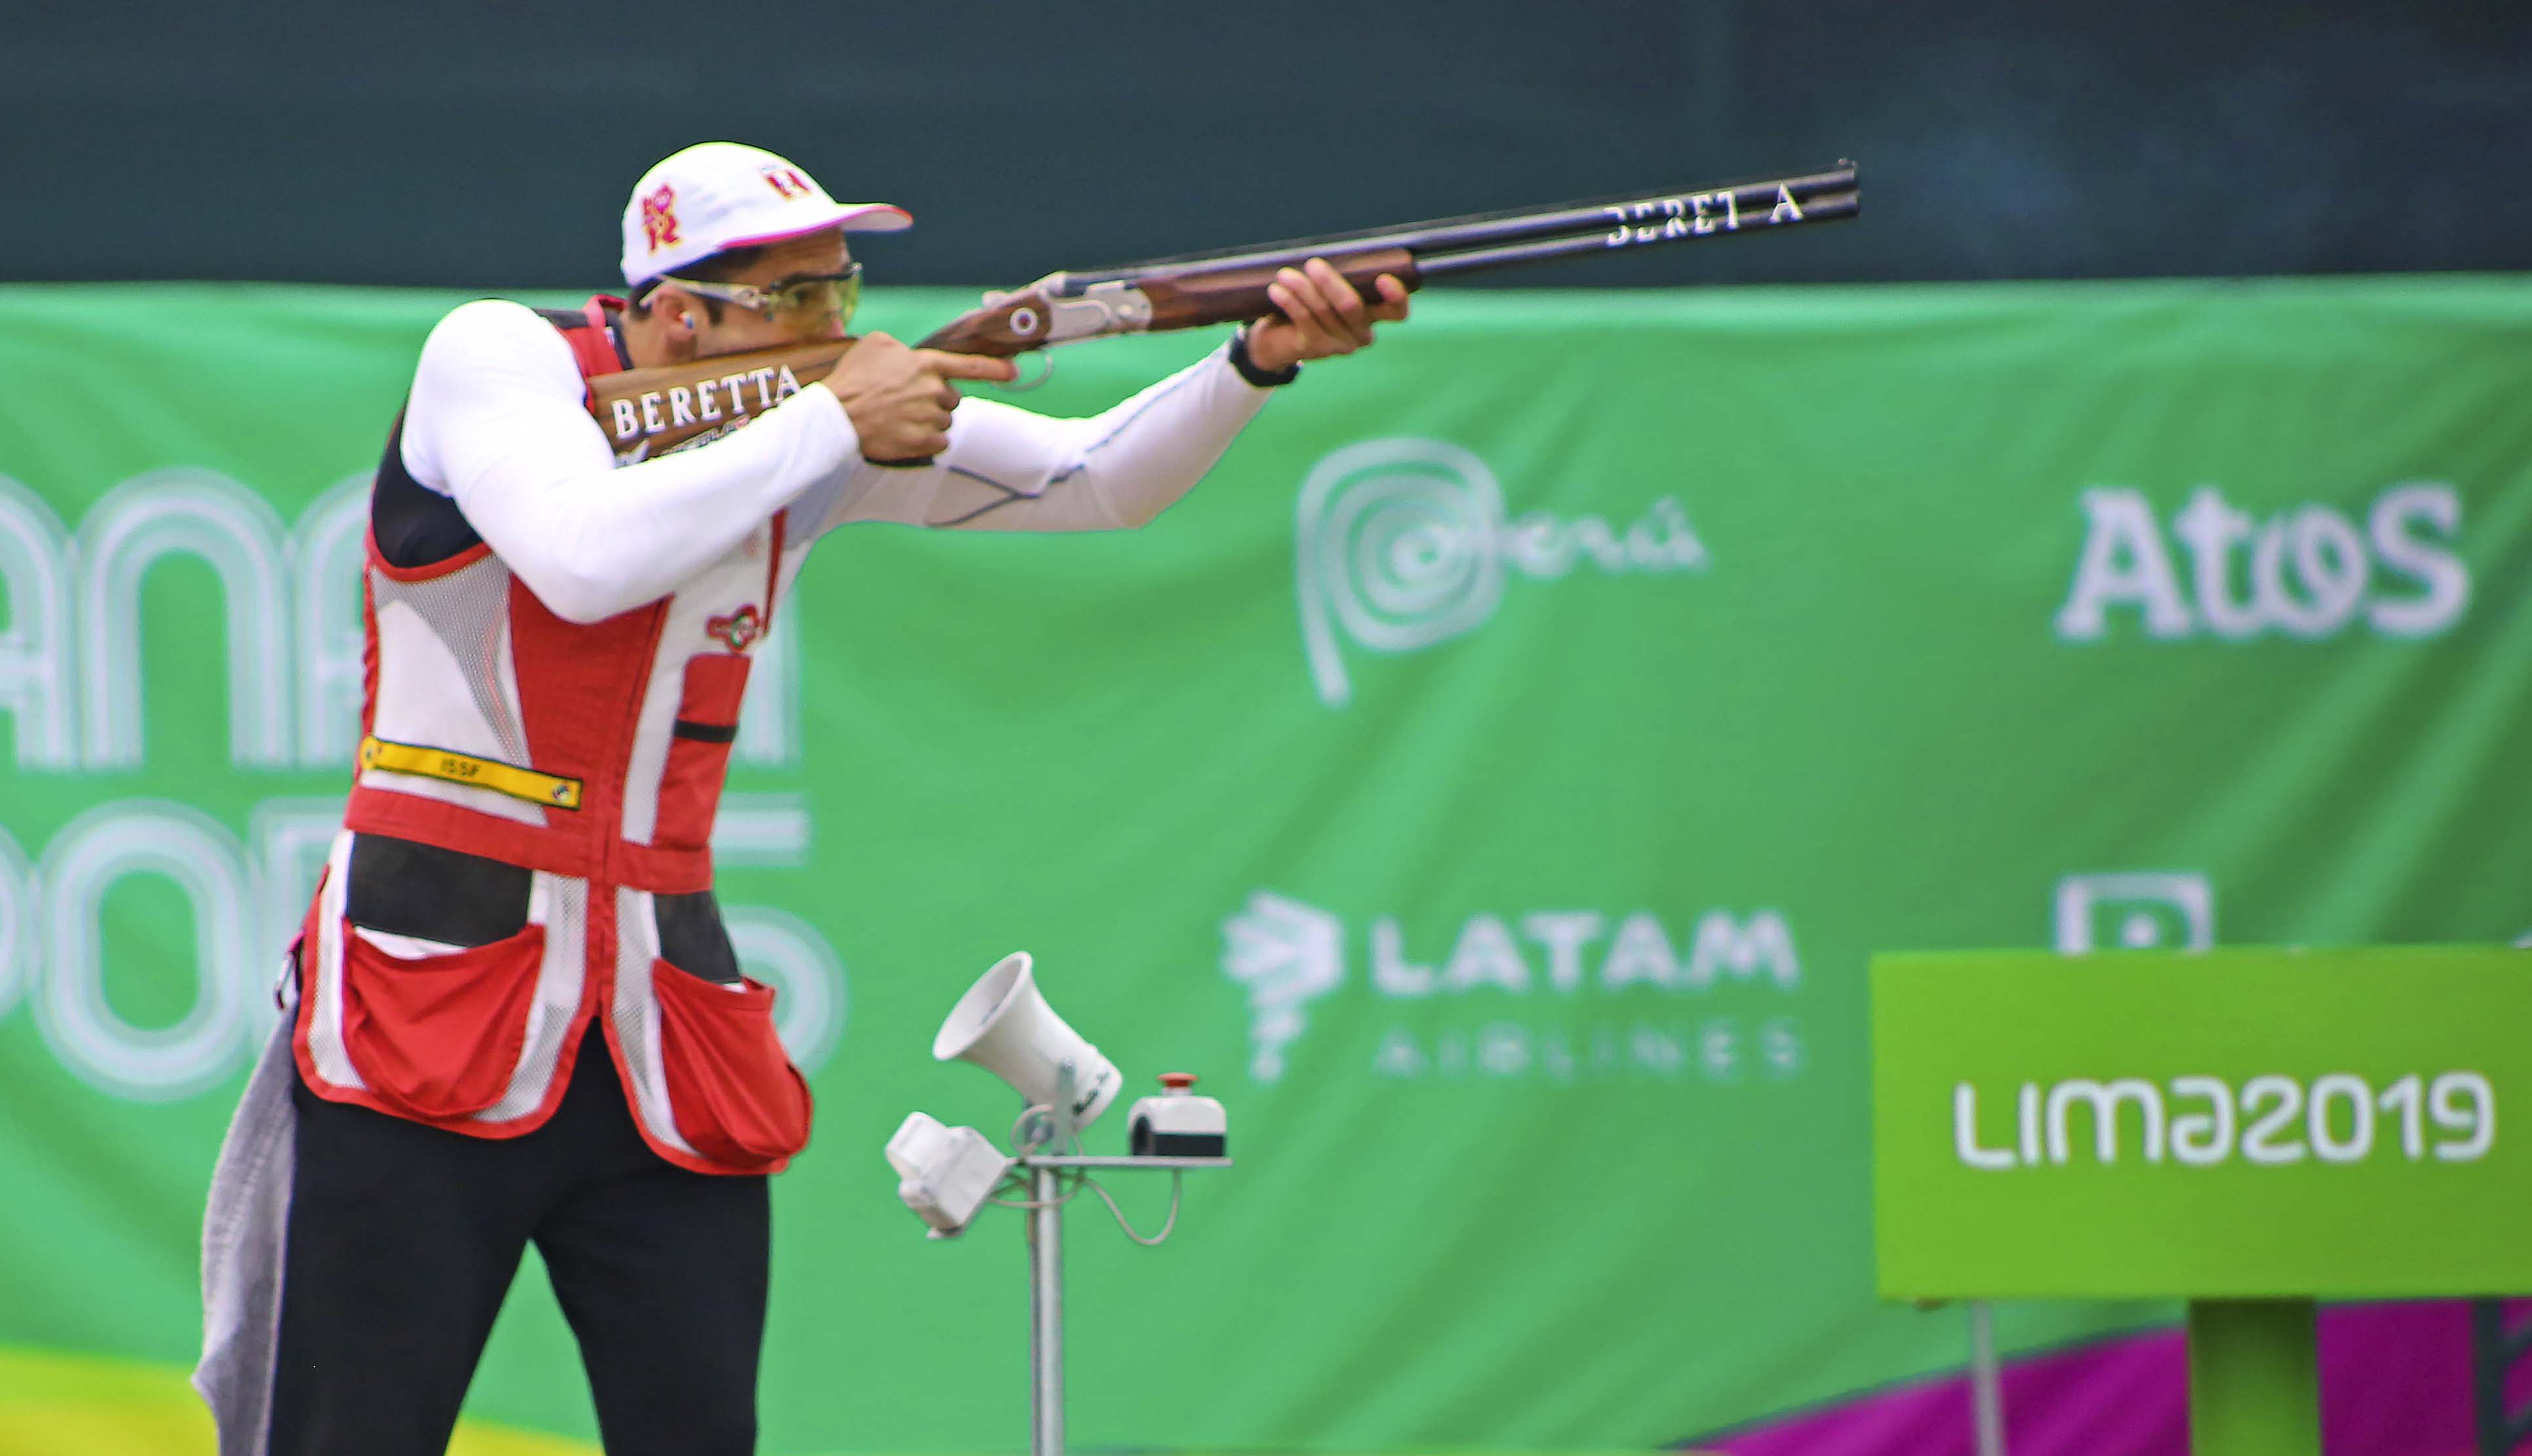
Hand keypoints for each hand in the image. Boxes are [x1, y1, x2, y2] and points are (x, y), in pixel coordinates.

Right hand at [824, 332, 1018, 461]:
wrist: (837, 415)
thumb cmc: (852, 378)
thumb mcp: (875, 344)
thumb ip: (901, 347)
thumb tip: (907, 356)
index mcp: (927, 364)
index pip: (972, 366)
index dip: (996, 370)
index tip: (1014, 373)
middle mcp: (935, 390)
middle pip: (953, 398)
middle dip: (936, 399)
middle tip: (908, 401)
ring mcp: (930, 418)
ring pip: (945, 421)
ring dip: (930, 420)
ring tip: (900, 418)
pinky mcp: (924, 442)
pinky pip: (939, 442)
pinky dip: (926, 440)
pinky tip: (905, 434)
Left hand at [1246, 258, 1411, 373]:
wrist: (1278, 341)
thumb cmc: (1310, 304)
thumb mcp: (1328, 288)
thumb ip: (1339, 272)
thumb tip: (1333, 246)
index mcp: (1373, 316)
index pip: (1397, 312)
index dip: (1396, 297)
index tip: (1383, 278)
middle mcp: (1361, 334)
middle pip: (1352, 307)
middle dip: (1331, 282)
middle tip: (1312, 264)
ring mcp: (1339, 345)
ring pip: (1323, 311)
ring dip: (1303, 288)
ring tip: (1285, 274)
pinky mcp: (1315, 349)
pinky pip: (1304, 320)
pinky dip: (1290, 301)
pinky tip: (1277, 290)